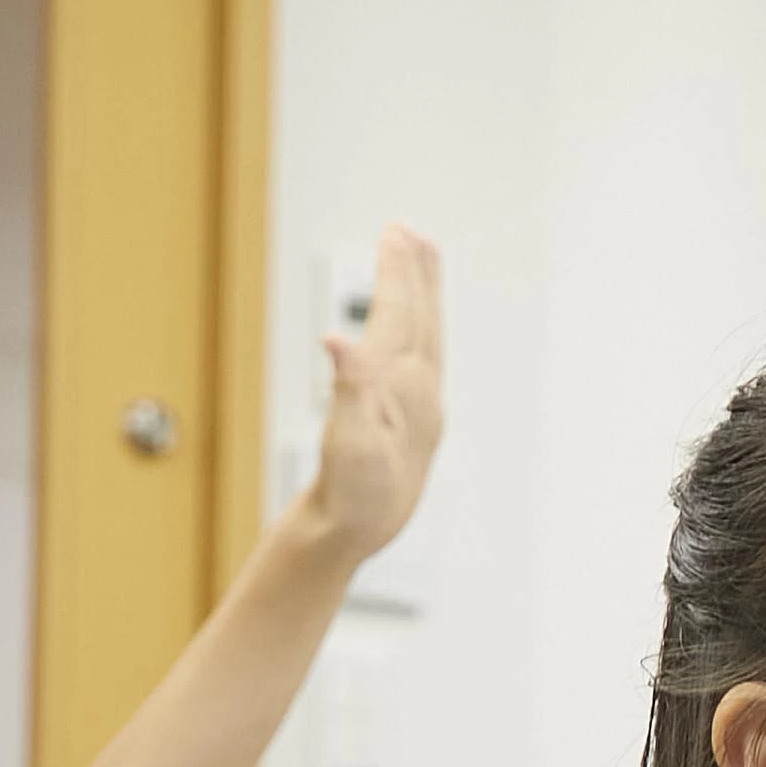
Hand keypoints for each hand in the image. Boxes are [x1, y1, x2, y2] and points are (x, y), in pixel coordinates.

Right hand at [300, 226, 444, 561]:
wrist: (355, 534)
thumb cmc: (352, 494)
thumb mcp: (347, 442)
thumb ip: (349, 388)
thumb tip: (341, 342)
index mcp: (404, 389)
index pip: (402, 317)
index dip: (398, 274)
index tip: (395, 234)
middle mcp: (420, 392)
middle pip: (421, 319)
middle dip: (415, 274)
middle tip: (407, 232)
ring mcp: (420, 405)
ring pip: (424, 337)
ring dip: (421, 296)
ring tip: (419, 259)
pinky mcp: (412, 419)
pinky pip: (418, 359)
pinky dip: (415, 329)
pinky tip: (409, 328)